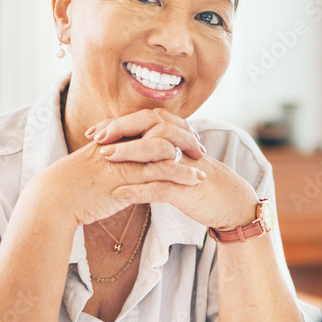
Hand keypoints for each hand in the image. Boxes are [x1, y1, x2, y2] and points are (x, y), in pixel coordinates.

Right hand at [30, 122, 205, 227]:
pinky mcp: (126, 177)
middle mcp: (120, 142)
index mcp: (113, 136)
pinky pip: (160, 171)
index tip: (185, 137)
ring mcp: (123, 158)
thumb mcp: (94, 168)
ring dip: (188, 156)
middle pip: (161, 128)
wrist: (52, 199)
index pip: (148, 122)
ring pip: (165, 148)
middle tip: (199, 147)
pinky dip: (182, 174)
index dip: (169, 128)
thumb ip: (112, 163)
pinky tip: (195, 181)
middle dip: (184, 137)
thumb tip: (126, 168)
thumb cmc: (71, 188)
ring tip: (203, 166)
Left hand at [93, 109, 258, 230]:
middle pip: (149, 124)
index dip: (117, 124)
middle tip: (97, 137)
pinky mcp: (187, 186)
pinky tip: (119, 194)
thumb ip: (153, 152)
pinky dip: (139, 190)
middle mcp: (180, 143)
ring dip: (129, 152)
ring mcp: (184, 163)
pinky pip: (161, 185)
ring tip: (105, 157)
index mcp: (174, 135)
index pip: (143, 120)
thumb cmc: (196, 181)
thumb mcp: (173, 162)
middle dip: (121, 128)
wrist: (228, 201)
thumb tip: (123, 149)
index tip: (93, 132)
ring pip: (156, 149)